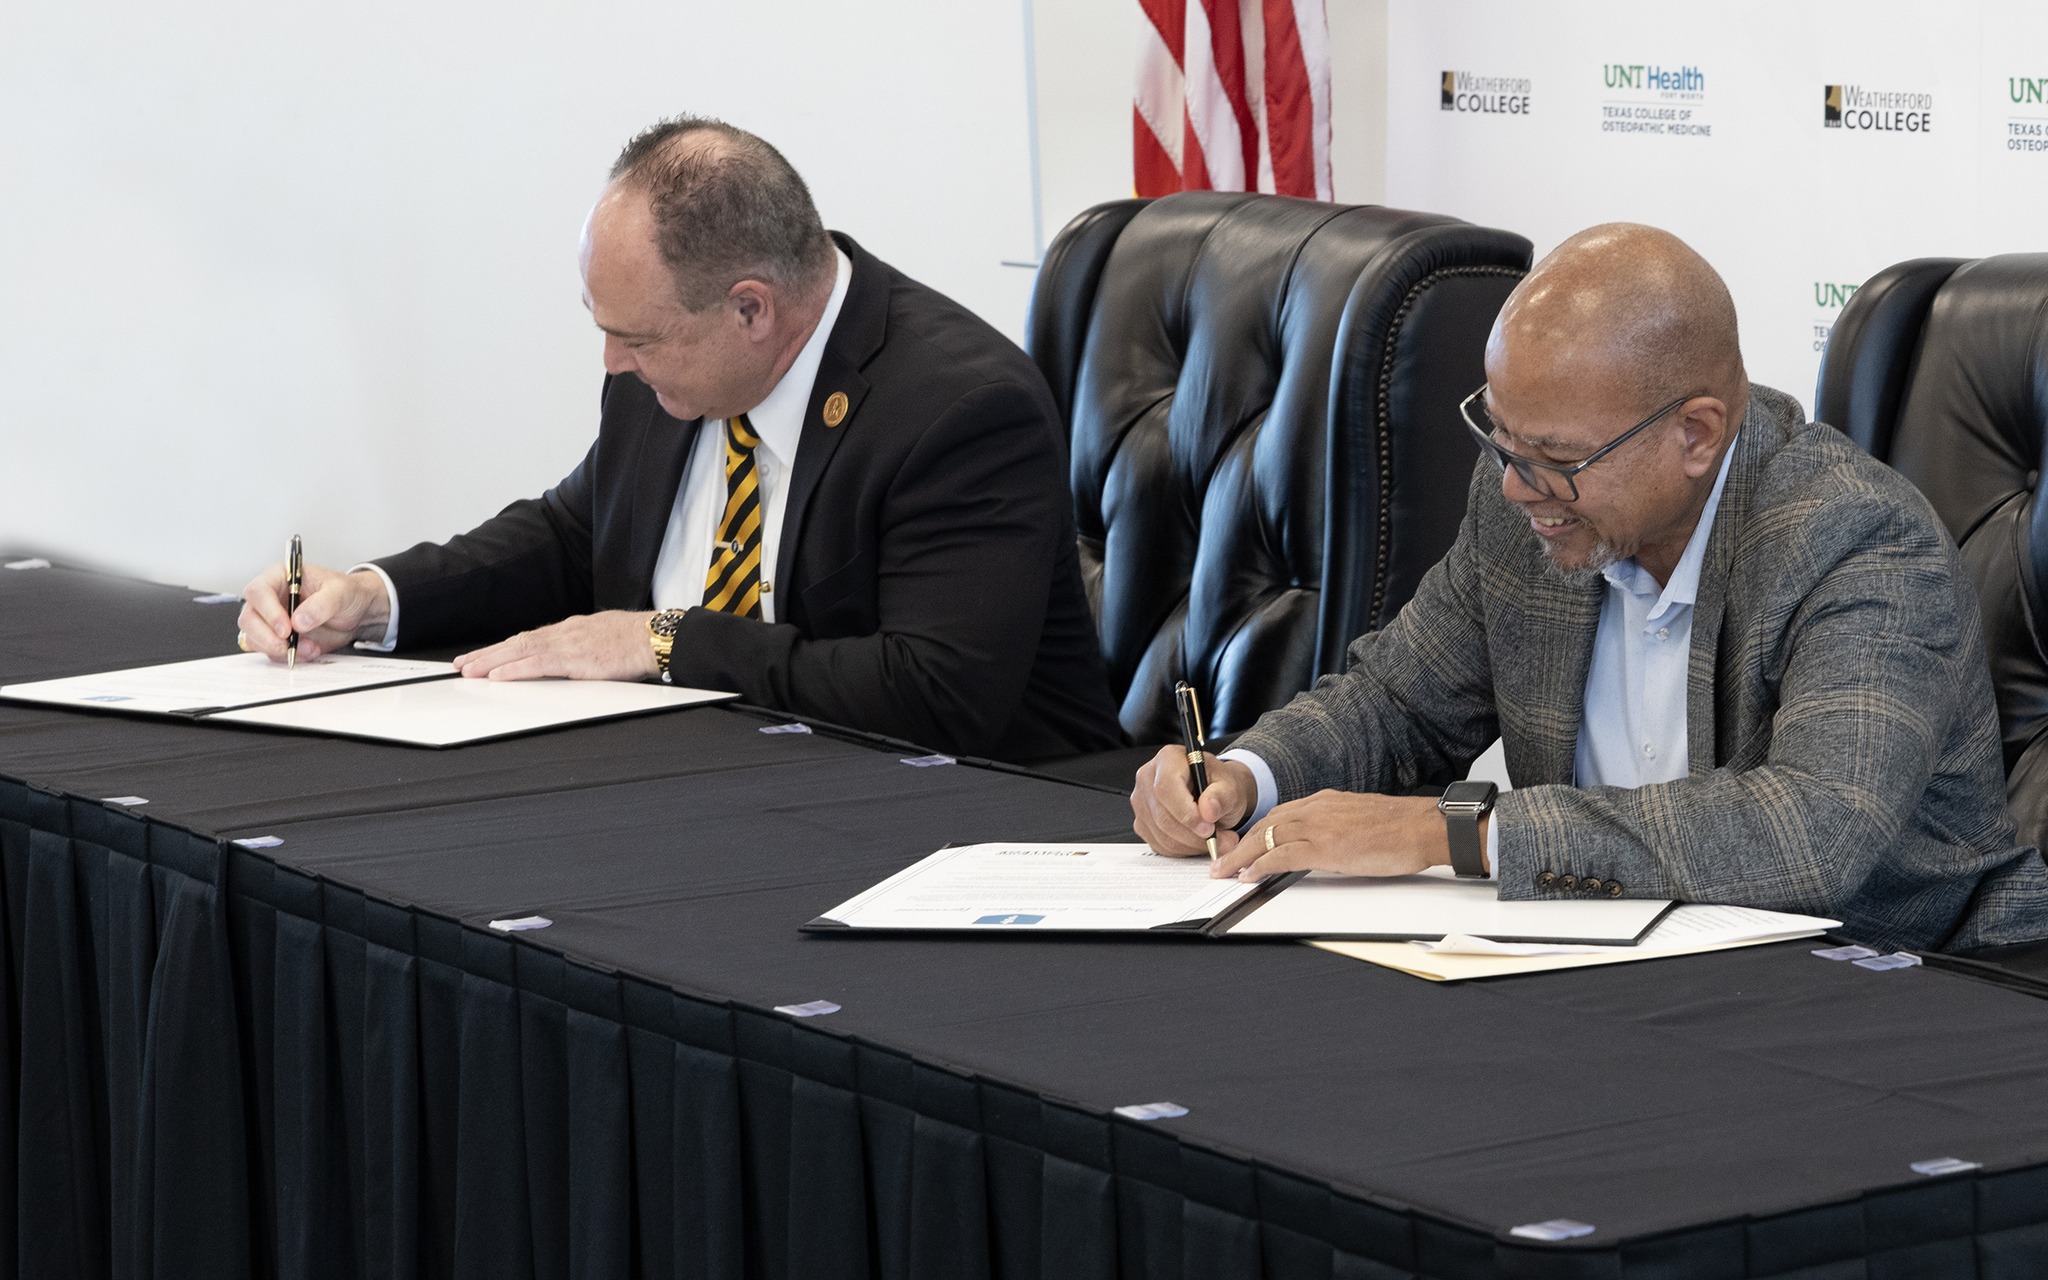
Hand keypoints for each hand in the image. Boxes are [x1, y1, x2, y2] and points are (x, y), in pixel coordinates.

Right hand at [238, 563, 389, 661]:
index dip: (268, 611)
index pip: (258, 591)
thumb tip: (299, 620)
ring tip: (309, 648)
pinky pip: (270, 652)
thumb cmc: (345, 593)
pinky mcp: (277, 638)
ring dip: (278, 649)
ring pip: (254, 638)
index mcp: (279, 577)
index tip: (286, 629)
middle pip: (249, 618)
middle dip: (266, 636)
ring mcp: (270, 620)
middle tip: (288, 645)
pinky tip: (309, 651)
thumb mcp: (340, 592)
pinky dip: (286, 657)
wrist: (356, 611)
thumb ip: (321, 604)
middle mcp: (269, 598)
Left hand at [452, 611, 657, 680]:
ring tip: (470, 671)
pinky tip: (498, 676)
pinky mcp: (575, 659)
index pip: (530, 638)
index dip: (504, 648)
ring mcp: (568, 644)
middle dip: (488, 654)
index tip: (485, 656)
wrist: (656, 637)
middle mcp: (564, 633)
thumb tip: (574, 658)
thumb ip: (584, 648)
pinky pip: (537, 664)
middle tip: (463, 665)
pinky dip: (514, 669)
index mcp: (571, 630)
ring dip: (492, 662)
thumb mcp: (604, 639)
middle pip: (517, 642)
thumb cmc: (638, 640)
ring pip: (520, 651)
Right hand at [1130, 744, 1257, 857]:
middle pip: (1162, 815)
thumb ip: (1222, 795)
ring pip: (1162, 835)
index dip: (1186, 812)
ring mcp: (1141, 802)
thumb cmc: (1219, 785)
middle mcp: (1148, 778)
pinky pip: (1160, 845)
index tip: (1208, 827)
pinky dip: (1184, 850)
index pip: (1166, 788)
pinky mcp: (1142, 823)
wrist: (1215, 795)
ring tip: (1218, 840)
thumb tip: (1208, 809)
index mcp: (1168, 758)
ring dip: (1192, 845)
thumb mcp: (1230, 786)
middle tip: (1221, 839)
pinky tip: (1200, 842)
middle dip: (1193, 835)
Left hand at [1215, 791, 1460, 880]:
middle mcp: (1315, 808)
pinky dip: (1261, 866)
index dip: (1256, 833)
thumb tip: (1323, 843)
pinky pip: (1281, 855)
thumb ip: (1334, 826)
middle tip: (1221, 863)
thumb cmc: (1399, 827)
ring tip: (1225, 873)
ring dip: (1241, 857)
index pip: (1278, 815)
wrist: (1421, 827)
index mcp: (1323, 801)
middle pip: (1265, 825)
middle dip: (1239, 845)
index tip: (1242, 847)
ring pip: (1266, 838)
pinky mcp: (1324, 846)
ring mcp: (1318, 825)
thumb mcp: (1357, 819)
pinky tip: (1249, 876)